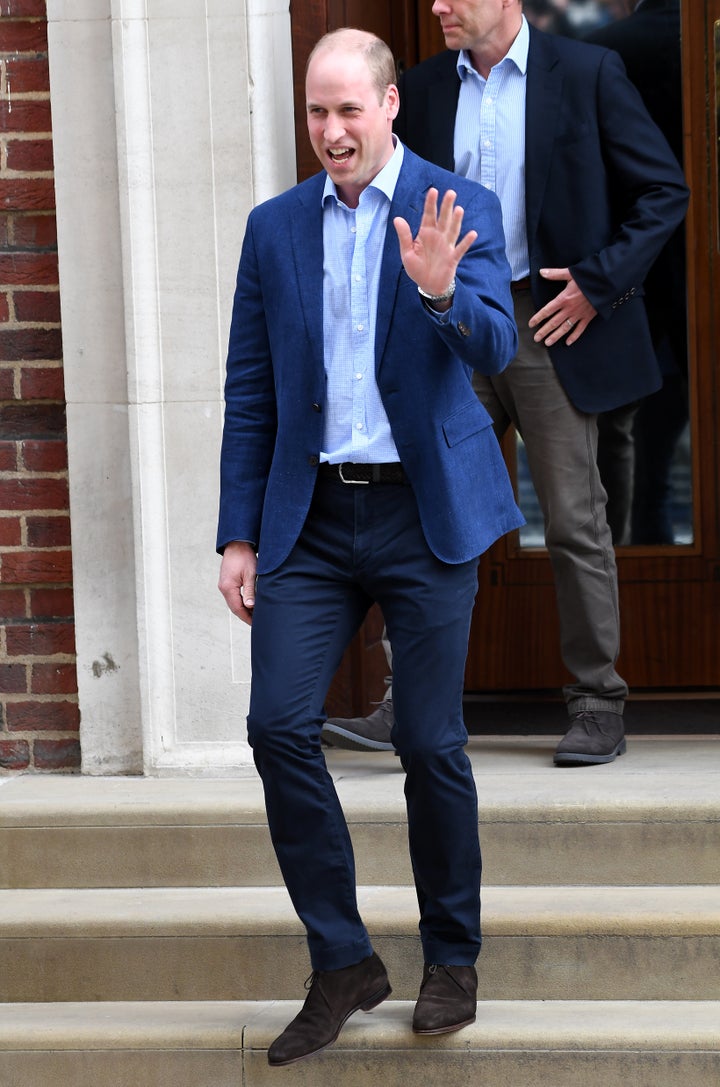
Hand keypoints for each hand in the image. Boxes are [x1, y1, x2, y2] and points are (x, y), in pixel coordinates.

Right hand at [218, 540, 256, 625]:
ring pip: (233, 602)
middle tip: (257, 622)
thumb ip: (250, 591)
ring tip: (255, 615)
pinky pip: (233, 596)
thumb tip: (250, 607)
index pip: (237, 608)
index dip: (246, 617)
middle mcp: (223, 588)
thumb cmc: (245, 557)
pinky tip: (249, 604)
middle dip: (245, 615)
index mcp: (228, 587)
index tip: (256, 624)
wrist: (237, 544)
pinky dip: (241, 602)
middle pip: (234, 607)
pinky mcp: (226, 582)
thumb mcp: (251, 574)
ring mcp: (223, 585)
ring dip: (243, 609)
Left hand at [393, 188, 476, 306]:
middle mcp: (438, 237)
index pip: (429, 215)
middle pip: (443, 219)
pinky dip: (466, 242)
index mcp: (425, 234)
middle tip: (450, 193)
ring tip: (459, 209)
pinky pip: (461, 249)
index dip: (431, 203)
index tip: (433, 191)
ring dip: (456, 221)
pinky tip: (473, 234)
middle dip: (446, 206)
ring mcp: (447, 246)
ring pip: (452, 231)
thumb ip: (404, 236)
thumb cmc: (417, 268)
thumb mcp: (407, 253)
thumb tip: (397, 219)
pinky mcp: (453, 258)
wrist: (428, 285)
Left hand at [528, 268, 596, 345]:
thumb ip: (555, 274)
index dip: (538, 318)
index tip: (531, 324)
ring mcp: (579, 314)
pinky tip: (568, 342)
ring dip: (555, 336)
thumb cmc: (588, 277)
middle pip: (553, 322)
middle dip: (544, 331)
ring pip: (564, 328)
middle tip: (536, 338)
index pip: (547, 310)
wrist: (606, 283)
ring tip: (547, 343)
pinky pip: (580, 329)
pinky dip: (574, 336)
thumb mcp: (570, 273)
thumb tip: (541, 272)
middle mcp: (569, 309)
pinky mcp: (588, 317)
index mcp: (563, 299)